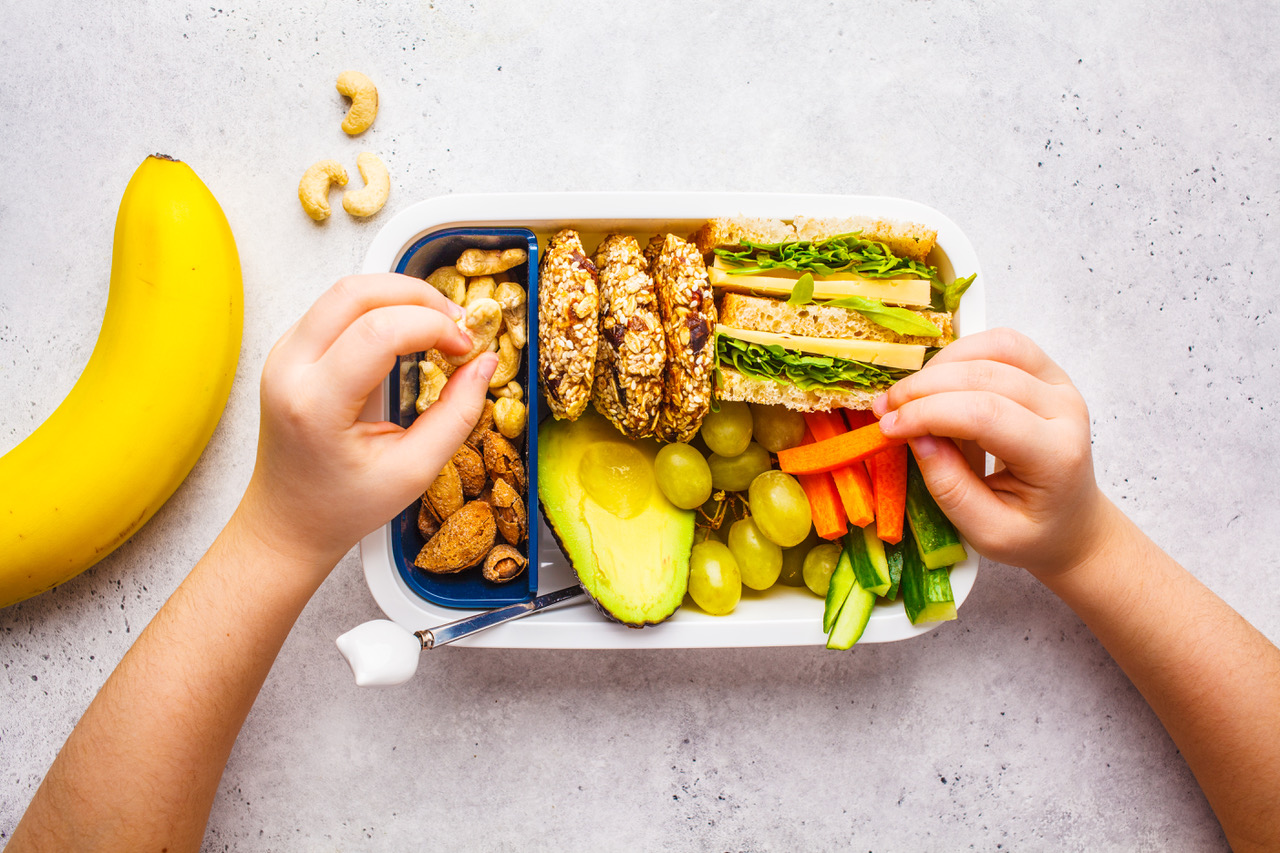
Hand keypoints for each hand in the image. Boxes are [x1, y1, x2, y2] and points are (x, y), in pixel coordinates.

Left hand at [238, 274, 496, 568]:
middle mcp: (289, 370)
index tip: (465, 347)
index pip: (378, 332)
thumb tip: (485, 362)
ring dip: (399, 296)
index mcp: (316, 404)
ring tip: (437, 326)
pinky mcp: (289, 351)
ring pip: (344, 291)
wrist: (290, 522)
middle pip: (355, 292)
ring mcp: (283, 356)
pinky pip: (336, 308)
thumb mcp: (414, 471)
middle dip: (417, 295)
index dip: (433, 326)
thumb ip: (457, 415)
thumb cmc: (344, 505)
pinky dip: (379, 309)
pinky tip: (407, 334)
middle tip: (457, 322)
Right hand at [873, 328, 1112, 575]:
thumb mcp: (987, 532)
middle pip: (986, 375)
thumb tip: (915, 437)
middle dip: (924, 388)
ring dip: (941, 365)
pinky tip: (936, 382)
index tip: (887, 428)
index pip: (986, 415)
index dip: (928, 414)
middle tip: (885, 410)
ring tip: (908, 396)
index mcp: (1056, 456)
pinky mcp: (1048, 372)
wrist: (1071, 523)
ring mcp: (1061, 385)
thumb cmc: (1031, 532)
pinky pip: (1001, 344)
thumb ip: (950, 488)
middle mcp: (1066, 411)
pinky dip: (960, 355)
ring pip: (995, 347)